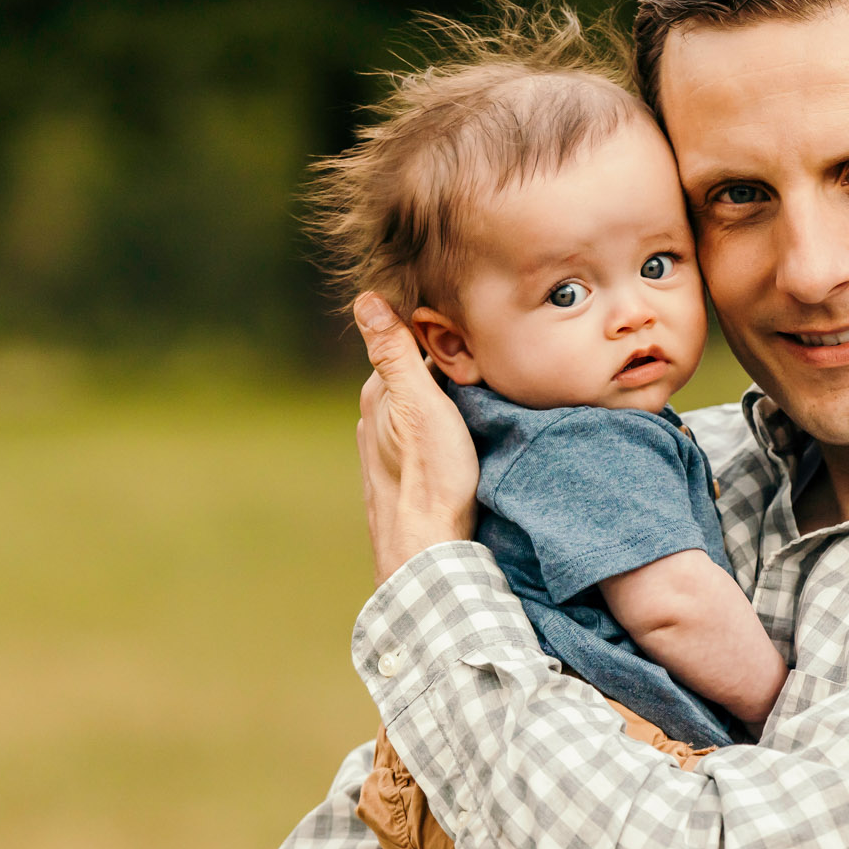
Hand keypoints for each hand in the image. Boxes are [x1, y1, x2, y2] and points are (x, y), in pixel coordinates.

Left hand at [353, 292, 479, 582]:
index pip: (408, 345)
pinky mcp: (402, 473)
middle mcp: (374, 419)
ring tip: (480, 393)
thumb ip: (394, 352)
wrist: (427, 551)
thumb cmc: (431, 476)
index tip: (474, 332)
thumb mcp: (420, 403)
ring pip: (418, 406)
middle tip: (484, 360)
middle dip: (442, 365)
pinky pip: (422, 434)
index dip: (440, 335)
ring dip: (443, 397)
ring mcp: (385, 449)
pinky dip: (442, 424)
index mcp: (377, 395)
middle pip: (413, 376)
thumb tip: (364, 298)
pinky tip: (463, 432)